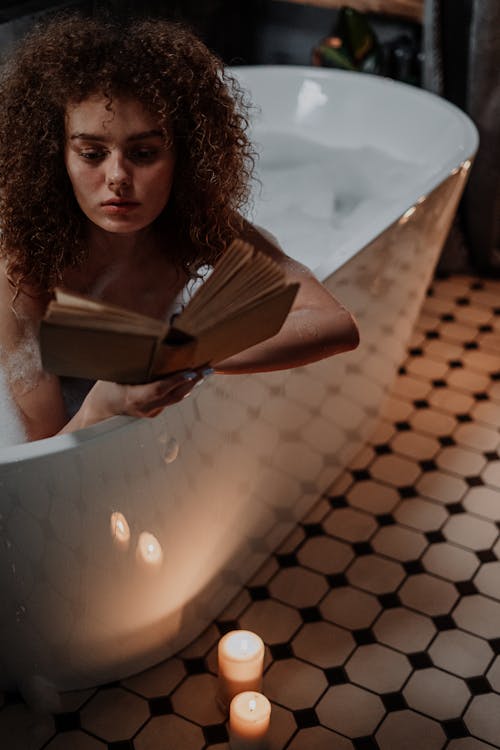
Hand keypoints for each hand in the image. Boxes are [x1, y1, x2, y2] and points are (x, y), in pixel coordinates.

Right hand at [81, 367, 211, 422]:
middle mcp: (146, 408)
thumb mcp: (114, 373)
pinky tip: (192, 376)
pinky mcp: (155, 412)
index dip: (177, 381)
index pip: (160, 389)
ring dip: (192, 384)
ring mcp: (151, 412)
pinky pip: (172, 398)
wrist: (100, 411)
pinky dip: (182, 387)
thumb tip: (147, 340)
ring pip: (176, 398)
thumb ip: (132, 363)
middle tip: (207, 366)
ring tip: (206, 369)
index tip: (192, 371)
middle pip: (175, 395)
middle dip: (193, 380)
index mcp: (134, 397)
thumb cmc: (105, 387)